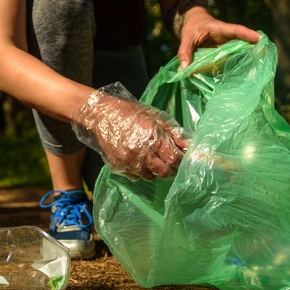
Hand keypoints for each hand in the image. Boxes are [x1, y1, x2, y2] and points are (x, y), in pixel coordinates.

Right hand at [72, 83, 189, 179]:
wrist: (100, 115)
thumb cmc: (129, 112)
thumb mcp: (155, 117)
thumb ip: (173, 133)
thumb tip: (189, 146)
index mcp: (152, 138)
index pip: (174, 159)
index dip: (181, 160)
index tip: (181, 157)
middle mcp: (141, 153)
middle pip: (164, 172)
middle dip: (170, 168)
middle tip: (168, 160)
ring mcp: (128, 162)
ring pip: (150, 177)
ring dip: (154, 170)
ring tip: (151, 157)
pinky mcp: (118, 167)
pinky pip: (136, 177)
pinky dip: (140, 171)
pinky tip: (138, 159)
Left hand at [177, 7, 259, 68]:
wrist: (194, 23)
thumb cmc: (192, 28)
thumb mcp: (186, 38)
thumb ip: (185, 52)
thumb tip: (185, 69)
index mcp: (220, 29)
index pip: (236, 30)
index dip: (247, 34)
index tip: (259, 38)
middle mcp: (227, 36)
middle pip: (243, 40)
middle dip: (254, 46)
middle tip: (265, 54)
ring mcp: (228, 44)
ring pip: (240, 49)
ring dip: (248, 56)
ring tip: (258, 65)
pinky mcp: (225, 51)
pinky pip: (233, 56)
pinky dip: (237, 63)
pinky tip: (242, 73)